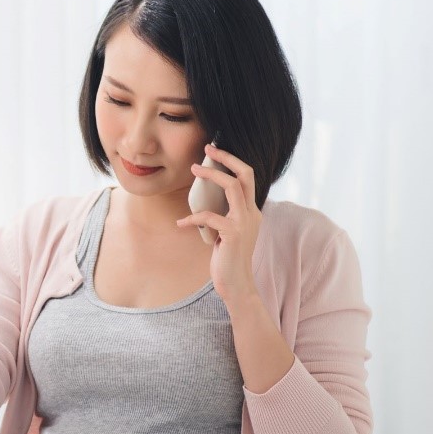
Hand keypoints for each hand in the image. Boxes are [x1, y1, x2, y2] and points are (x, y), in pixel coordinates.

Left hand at [178, 144, 261, 301]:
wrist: (237, 286)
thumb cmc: (228, 260)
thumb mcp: (228, 234)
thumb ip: (225, 217)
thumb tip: (207, 204)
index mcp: (251, 212)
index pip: (248, 178)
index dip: (232, 161)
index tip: (215, 151)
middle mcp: (252, 213)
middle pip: (246, 174)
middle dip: (227, 158)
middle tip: (208, 147)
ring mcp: (245, 222)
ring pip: (233, 186)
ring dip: (212, 174)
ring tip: (194, 169)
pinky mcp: (233, 234)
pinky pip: (210, 216)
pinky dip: (192, 218)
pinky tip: (181, 224)